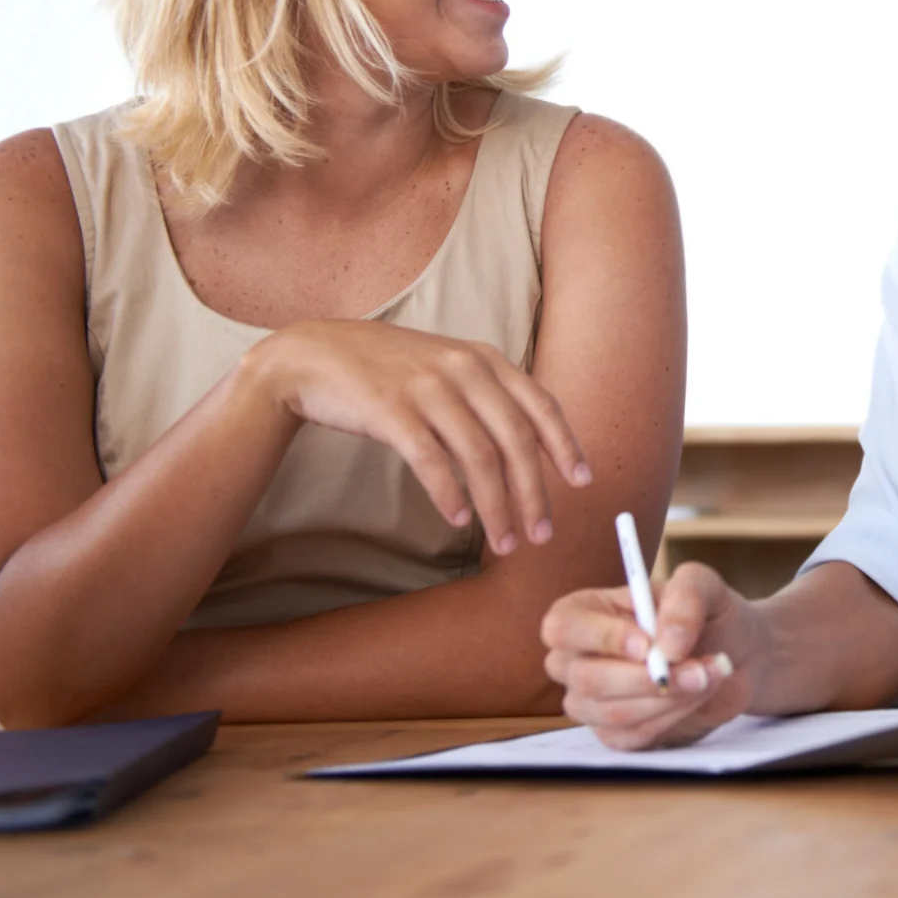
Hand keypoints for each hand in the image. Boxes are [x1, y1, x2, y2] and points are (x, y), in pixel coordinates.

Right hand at [240, 319, 591, 555]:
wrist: (315, 355)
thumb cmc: (387, 370)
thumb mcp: (447, 366)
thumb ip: (487, 396)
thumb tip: (530, 446)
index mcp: (484, 359)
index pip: (540, 405)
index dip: (565, 446)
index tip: (583, 483)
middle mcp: (463, 369)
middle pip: (515, 440)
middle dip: (535, 493)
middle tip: (542, 534)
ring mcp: (427, 388)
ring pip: (479, 457)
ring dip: (497, 507)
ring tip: (504, 542)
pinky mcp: (391, 410)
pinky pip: (432, 460)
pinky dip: (450, 494)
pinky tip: (459, 519)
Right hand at [541, 562, 759, 749]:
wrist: (734, 652)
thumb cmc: (706, 612)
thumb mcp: (703, 584)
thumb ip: (685, 598)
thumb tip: (666, 645)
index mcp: (583, 612)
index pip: (562, 628)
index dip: (602, 638)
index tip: (648, 644)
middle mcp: (576, 658)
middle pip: (586, 679)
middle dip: (647, 677)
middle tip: (697, 669)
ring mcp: (590, 700)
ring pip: (611, 712)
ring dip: (668, 698)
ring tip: (707, 675)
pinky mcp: (614, 732)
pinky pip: (632, 735)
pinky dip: (672, 717)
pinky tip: (697, 694)